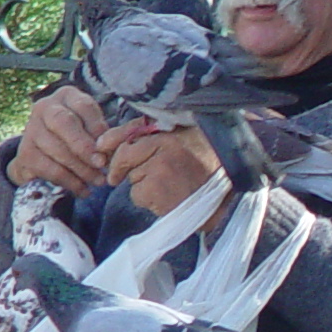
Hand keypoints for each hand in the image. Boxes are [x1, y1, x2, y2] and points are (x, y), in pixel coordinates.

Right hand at [9, 87, 110, 191]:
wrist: (43, 156)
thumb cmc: (77, 137)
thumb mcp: (91, 129)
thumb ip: (101, 135)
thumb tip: (108, 149)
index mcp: (67, 97)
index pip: (84, 106)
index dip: (98, 127)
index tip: (108, 146)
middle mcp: (45, 108)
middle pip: (64, 123)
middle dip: (85, 146)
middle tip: (102, 164)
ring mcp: (31, 129)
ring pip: (58, 149)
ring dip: (82, 169)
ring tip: (98, 181)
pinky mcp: (26, 153)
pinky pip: (50, 169)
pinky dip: (70, 182)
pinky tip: (83, 190)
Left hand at [105, 121, 221, 216]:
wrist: (228, 195)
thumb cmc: (207, 164)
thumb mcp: (183, 136)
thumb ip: (149, 132)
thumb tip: (107, 141)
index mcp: (169, 134)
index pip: (129, 134)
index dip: (112, 142)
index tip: (103, 149)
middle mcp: (162, 150)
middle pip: (124, 157)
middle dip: (124, 167)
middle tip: (136, 174)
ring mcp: (158, 172)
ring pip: (131, 179)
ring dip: (142, 184)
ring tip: (168, 184)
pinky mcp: (156, 193)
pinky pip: (138, 196)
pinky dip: (148, 199)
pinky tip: (168, 196)